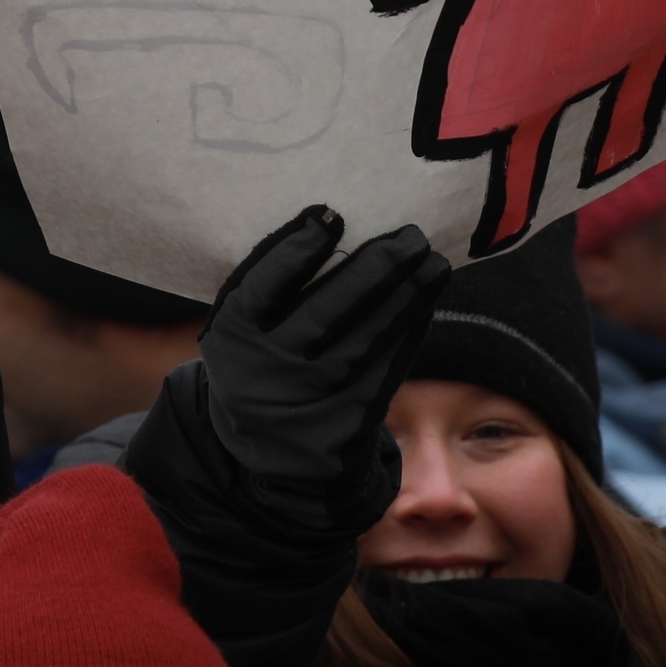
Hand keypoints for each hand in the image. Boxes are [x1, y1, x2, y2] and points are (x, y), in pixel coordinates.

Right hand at [194, 206, 448, 517]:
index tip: (330, 215)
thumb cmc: (264, 362)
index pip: (262, 287)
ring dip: (406, 299)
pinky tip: (425, 303)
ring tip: (433, 264)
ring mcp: (308, 400)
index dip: (295, 250)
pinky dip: (407, 333)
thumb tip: (332, 226)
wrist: (272, 452)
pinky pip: (384, 370)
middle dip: (375, 270)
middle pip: (325, 312)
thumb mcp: (245, 331)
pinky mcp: (345, 422)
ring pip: (364, 341)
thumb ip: (272, 289)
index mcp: (232, 338)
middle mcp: (266, 371)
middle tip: (410, 237)